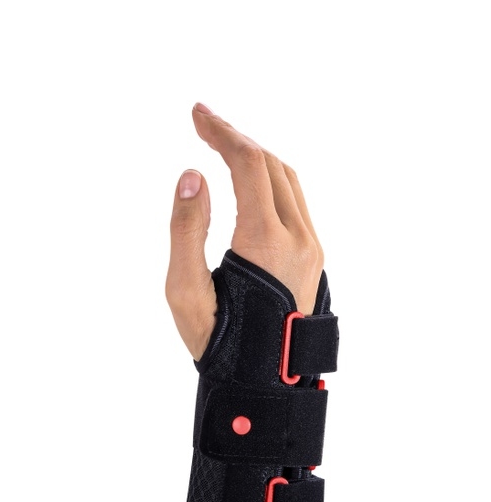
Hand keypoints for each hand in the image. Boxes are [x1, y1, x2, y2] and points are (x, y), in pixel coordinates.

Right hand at [166, 103, 323, 360]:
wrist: (263, 387)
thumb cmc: (220, 346)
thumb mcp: (186, 290)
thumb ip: (187, 228)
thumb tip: (193, 175)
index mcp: (267, 241)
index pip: (250, 164)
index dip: (222, 132)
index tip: (197, 114)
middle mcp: (300, 239)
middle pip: (272, 165)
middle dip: (237, 138)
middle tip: (203, 123)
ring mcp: (312, 250)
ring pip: (289, 182)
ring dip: (257, 157)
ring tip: (223, 146)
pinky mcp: (313, 260)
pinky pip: (295, 204)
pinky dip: (270, 181)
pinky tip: (249, 183)